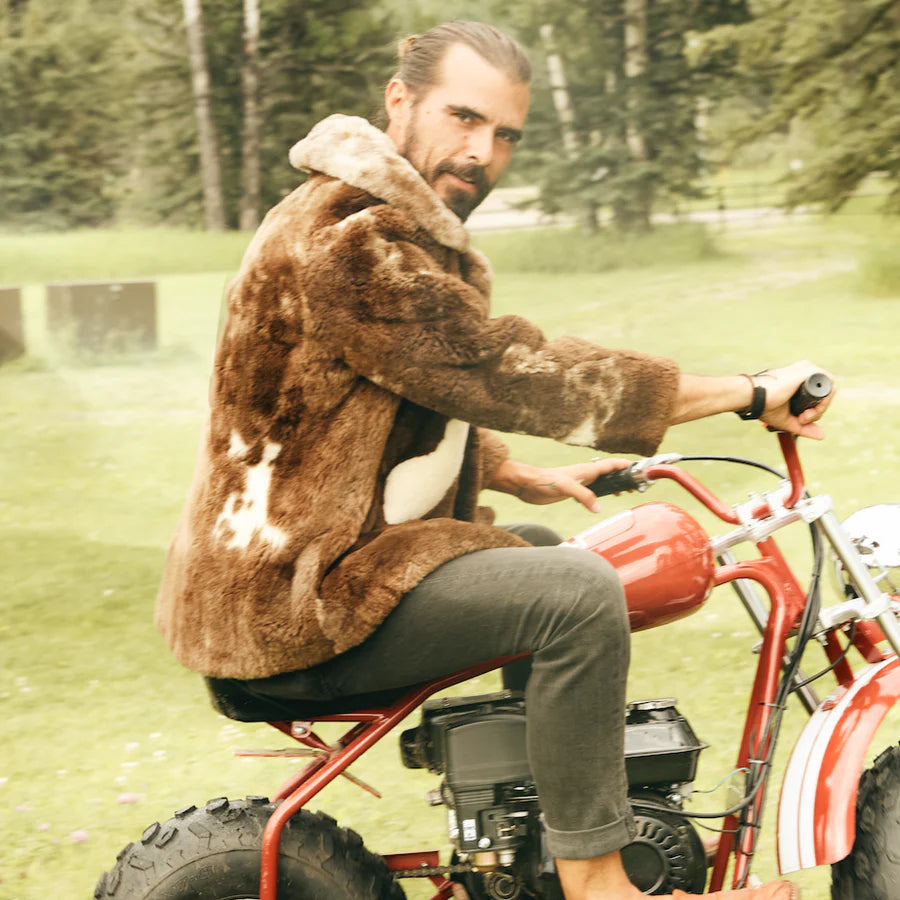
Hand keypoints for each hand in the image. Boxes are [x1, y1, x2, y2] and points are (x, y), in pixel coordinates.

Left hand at [490, 457, 632, 512]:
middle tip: (637, 485)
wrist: (526, 484)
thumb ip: (583, 496)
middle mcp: (584, 475)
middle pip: (609, 473)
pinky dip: (601, 495)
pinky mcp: (572, 492)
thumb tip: (598, 508)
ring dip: (614, 486)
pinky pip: (592, 492)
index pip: (610, 465)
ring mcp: (579, 483)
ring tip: (626, 492)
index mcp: (586, 470)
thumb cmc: (543, 480)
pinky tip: (602, 501)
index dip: (625, 465)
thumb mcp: (565, 487)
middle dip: (624, 477)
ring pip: (601, 483)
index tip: (640, 467)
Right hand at [755, 361, 835, 438]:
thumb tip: (821, 436)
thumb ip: (804, 427)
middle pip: (824, 395)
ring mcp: (808, 370)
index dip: (814, 411)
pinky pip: (830, 386)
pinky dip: (824, 401)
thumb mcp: (787, 419)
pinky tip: (810, 411)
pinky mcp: (809, 371)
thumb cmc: (764, 404)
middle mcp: (804, 373)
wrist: (752, 396)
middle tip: (801, 419)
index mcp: (798, 381)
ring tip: (803, 417)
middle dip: (817, 412)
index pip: (817, 397)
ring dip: (820, 409)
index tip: (800, 420)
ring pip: (828, 391)